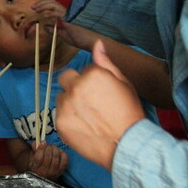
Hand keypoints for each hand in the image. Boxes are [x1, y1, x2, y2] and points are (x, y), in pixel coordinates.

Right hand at [26, 141, 67, 178]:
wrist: (45, 175)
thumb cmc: (39, 162)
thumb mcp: (33, 156)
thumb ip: (35, 147)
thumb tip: (41, 142)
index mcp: (36, 167)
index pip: (39, 158)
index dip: (41, 149)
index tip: (43, 142)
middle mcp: (45, 171)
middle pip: (48, 157)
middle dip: (49, 148)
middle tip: (49, 145)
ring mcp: (54, 172)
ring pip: (56, 158)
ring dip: (55, 150)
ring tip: (53, 147)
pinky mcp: (61, 170)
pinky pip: (64, 160)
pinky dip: (63, 154)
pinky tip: (60, 152)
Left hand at [31, 0, 96, 50]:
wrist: (92, 42)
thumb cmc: (81, 39)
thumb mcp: (64, 35)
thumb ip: (55, 30)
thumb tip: (46, 27)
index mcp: (66, 15)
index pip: (54, 6)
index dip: (44, 5)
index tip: (36, 9)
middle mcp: (68, 12)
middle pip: (53, 3)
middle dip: (42, 3)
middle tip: (33, 7)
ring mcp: (70, 14)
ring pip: (55, 5)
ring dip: (44, 6)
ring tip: (36, 9)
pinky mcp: (72, 19)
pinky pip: (60, 13)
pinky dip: (51, 13)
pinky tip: (45, 15)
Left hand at [56, 40, 145, 169]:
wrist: (125, 144)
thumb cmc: (128, 112)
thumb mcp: (123, 82)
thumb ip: (106, 63)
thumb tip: (97, 44)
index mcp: (92, 74)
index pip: (84, 70)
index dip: (93, 81)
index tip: (102, 93)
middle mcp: (76, 87)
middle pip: (65, 78)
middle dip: (74, 85)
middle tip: (90, 101)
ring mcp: (66, 105)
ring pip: (61, 97)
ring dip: (70, 102)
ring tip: (89, 116)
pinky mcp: (60, 122)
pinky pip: (59, 114)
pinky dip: (69, 119)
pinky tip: (84, 126)